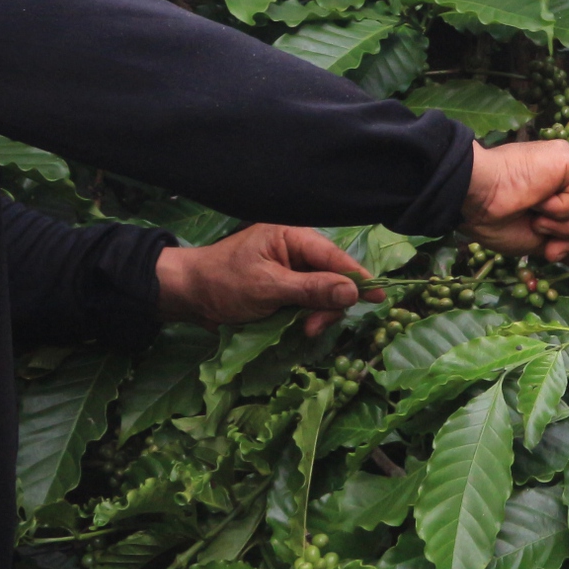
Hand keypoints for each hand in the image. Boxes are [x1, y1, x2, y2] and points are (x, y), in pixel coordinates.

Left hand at [156, 224, 381, 335]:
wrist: (189, 296)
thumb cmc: (224, 283)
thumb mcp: (268, 287)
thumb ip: (311, 289)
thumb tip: (352, 291)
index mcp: (292, 236)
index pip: (334, 256)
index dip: (357, 277)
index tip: (379, 296)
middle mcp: (296, 250)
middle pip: (332, 277)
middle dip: (329, 303)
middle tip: (313, 328)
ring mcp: (290, 271)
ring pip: (322, 293)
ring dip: (317, 314)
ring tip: (302, 331)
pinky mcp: (285, 290)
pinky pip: (308, 302)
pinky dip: (307, 316)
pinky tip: (299, 327)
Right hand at [461, 140, 568, 261]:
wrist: (476, 198)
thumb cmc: (495, 218)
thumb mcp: (535, 238)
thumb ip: (563, 238)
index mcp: (553, 190)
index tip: (552, 254)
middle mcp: (562, 176)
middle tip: (549, 250)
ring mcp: (566, 165)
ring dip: (565, 225)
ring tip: (537, 220)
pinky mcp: (567, 158)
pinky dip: (562, 209)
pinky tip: (539, 201)